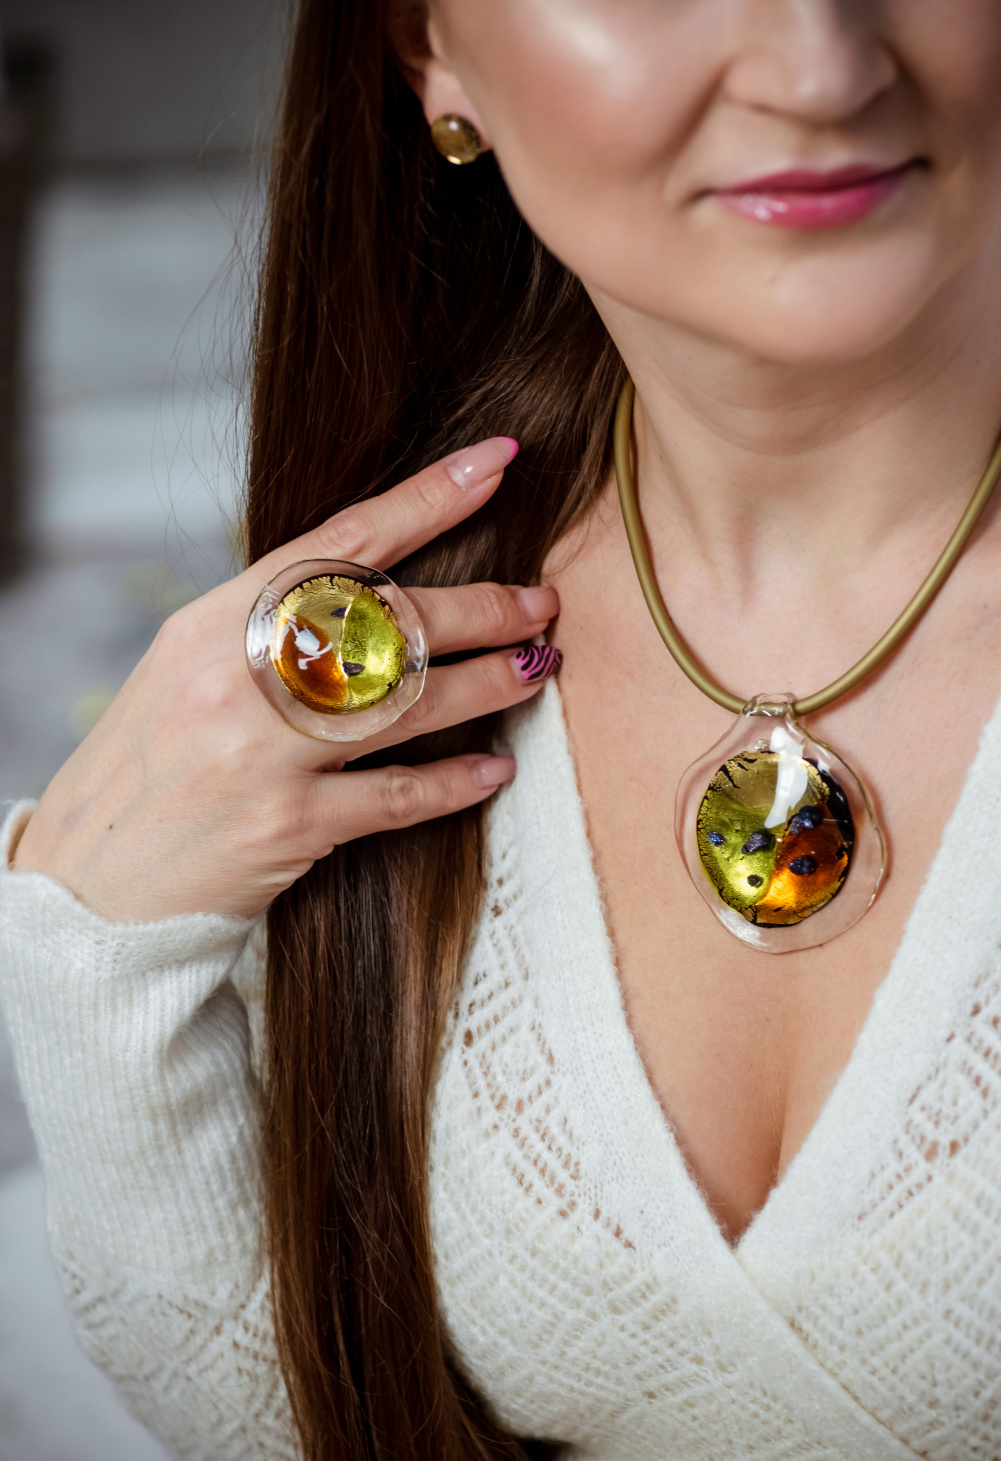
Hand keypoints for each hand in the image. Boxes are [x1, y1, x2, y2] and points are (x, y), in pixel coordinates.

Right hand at [12, 438, 559, 920]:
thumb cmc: (151, 760)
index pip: (340, 542)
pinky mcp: (289, 825)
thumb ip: (269, 623)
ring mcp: (265, 751)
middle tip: (542, 602)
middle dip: (482, 606)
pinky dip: (454, 782)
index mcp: (215, 621)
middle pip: (390, 619)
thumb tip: (373, 588)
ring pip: (407, 700)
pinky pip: (397, 797)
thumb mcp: (188, 665)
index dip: (428, 498)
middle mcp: (240, 675)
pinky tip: (494, 769)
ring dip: (487, 681)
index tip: (496, 464)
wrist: (91, 877)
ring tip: (535, 666)